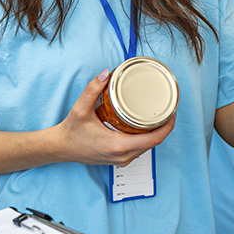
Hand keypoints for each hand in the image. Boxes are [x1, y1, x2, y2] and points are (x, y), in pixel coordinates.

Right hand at [53, 70, 174, 165]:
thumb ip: (92, 89)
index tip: (172, 112)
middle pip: (154, 143)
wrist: (61, 148)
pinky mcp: (119, 160)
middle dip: (163, 127)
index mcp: (118, 145)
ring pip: (147, 147)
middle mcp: (123, 156)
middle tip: (167, 109)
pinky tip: (145, 127)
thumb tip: (106, 73)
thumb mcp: (80, 109)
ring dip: (155, 133)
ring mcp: (121, 160)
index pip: (154, 139)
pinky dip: (146, 139)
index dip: (168, 126)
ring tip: (158, 116)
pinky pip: (139, 150)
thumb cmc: (71, 132)